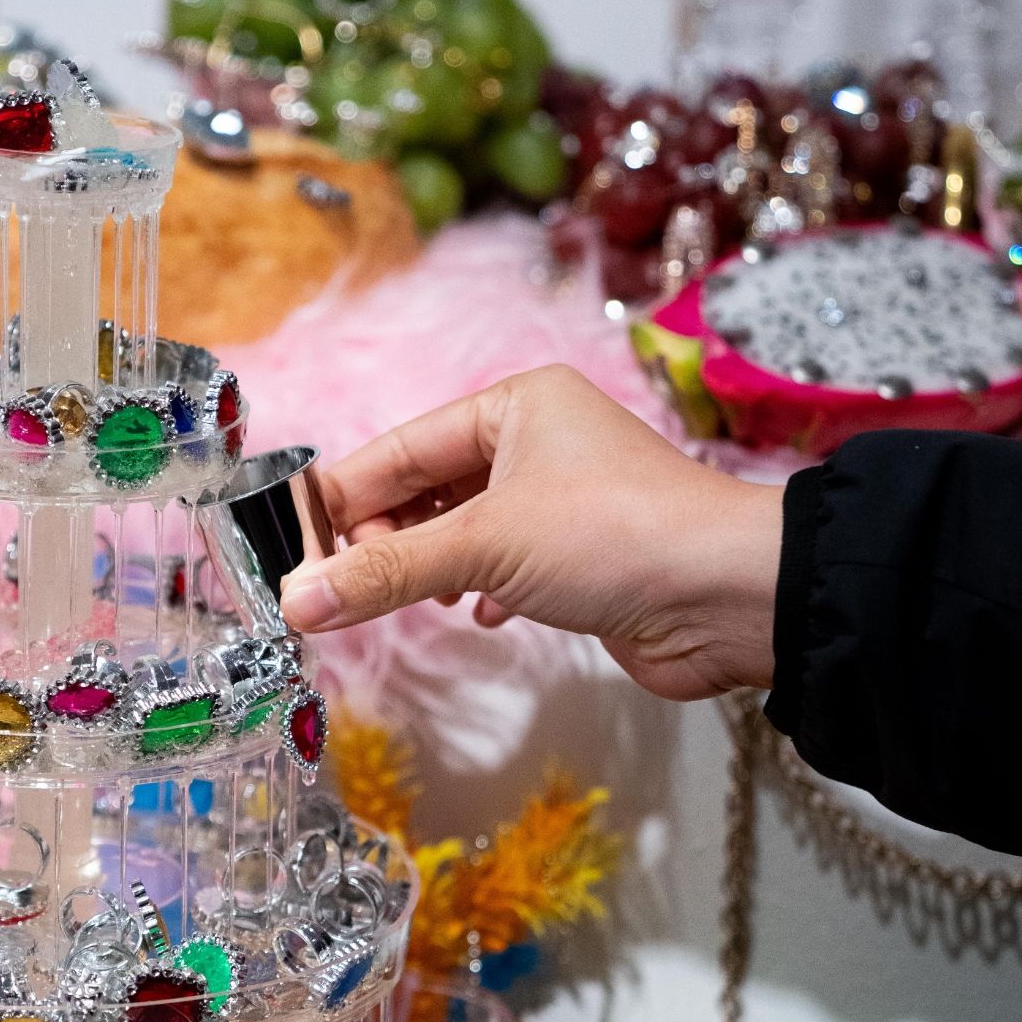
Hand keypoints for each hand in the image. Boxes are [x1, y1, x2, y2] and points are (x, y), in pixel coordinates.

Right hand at [278, 364, 782, 702]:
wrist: (729, 596)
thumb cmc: (615, 536)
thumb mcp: (481, 547)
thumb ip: (383, 574)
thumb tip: (296, 600)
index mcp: (515, 404)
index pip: (399, 448)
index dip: (342, 500)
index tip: (291, 548)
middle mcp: (538, 442)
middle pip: (428, 490)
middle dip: (387, 542)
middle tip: (343, 590)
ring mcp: (562, 500)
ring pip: (466, 532)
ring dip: (433, 571)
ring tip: (414, 602)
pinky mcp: (583, 557)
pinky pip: (505, 567)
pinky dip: (483, 592)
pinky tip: (483, 616)